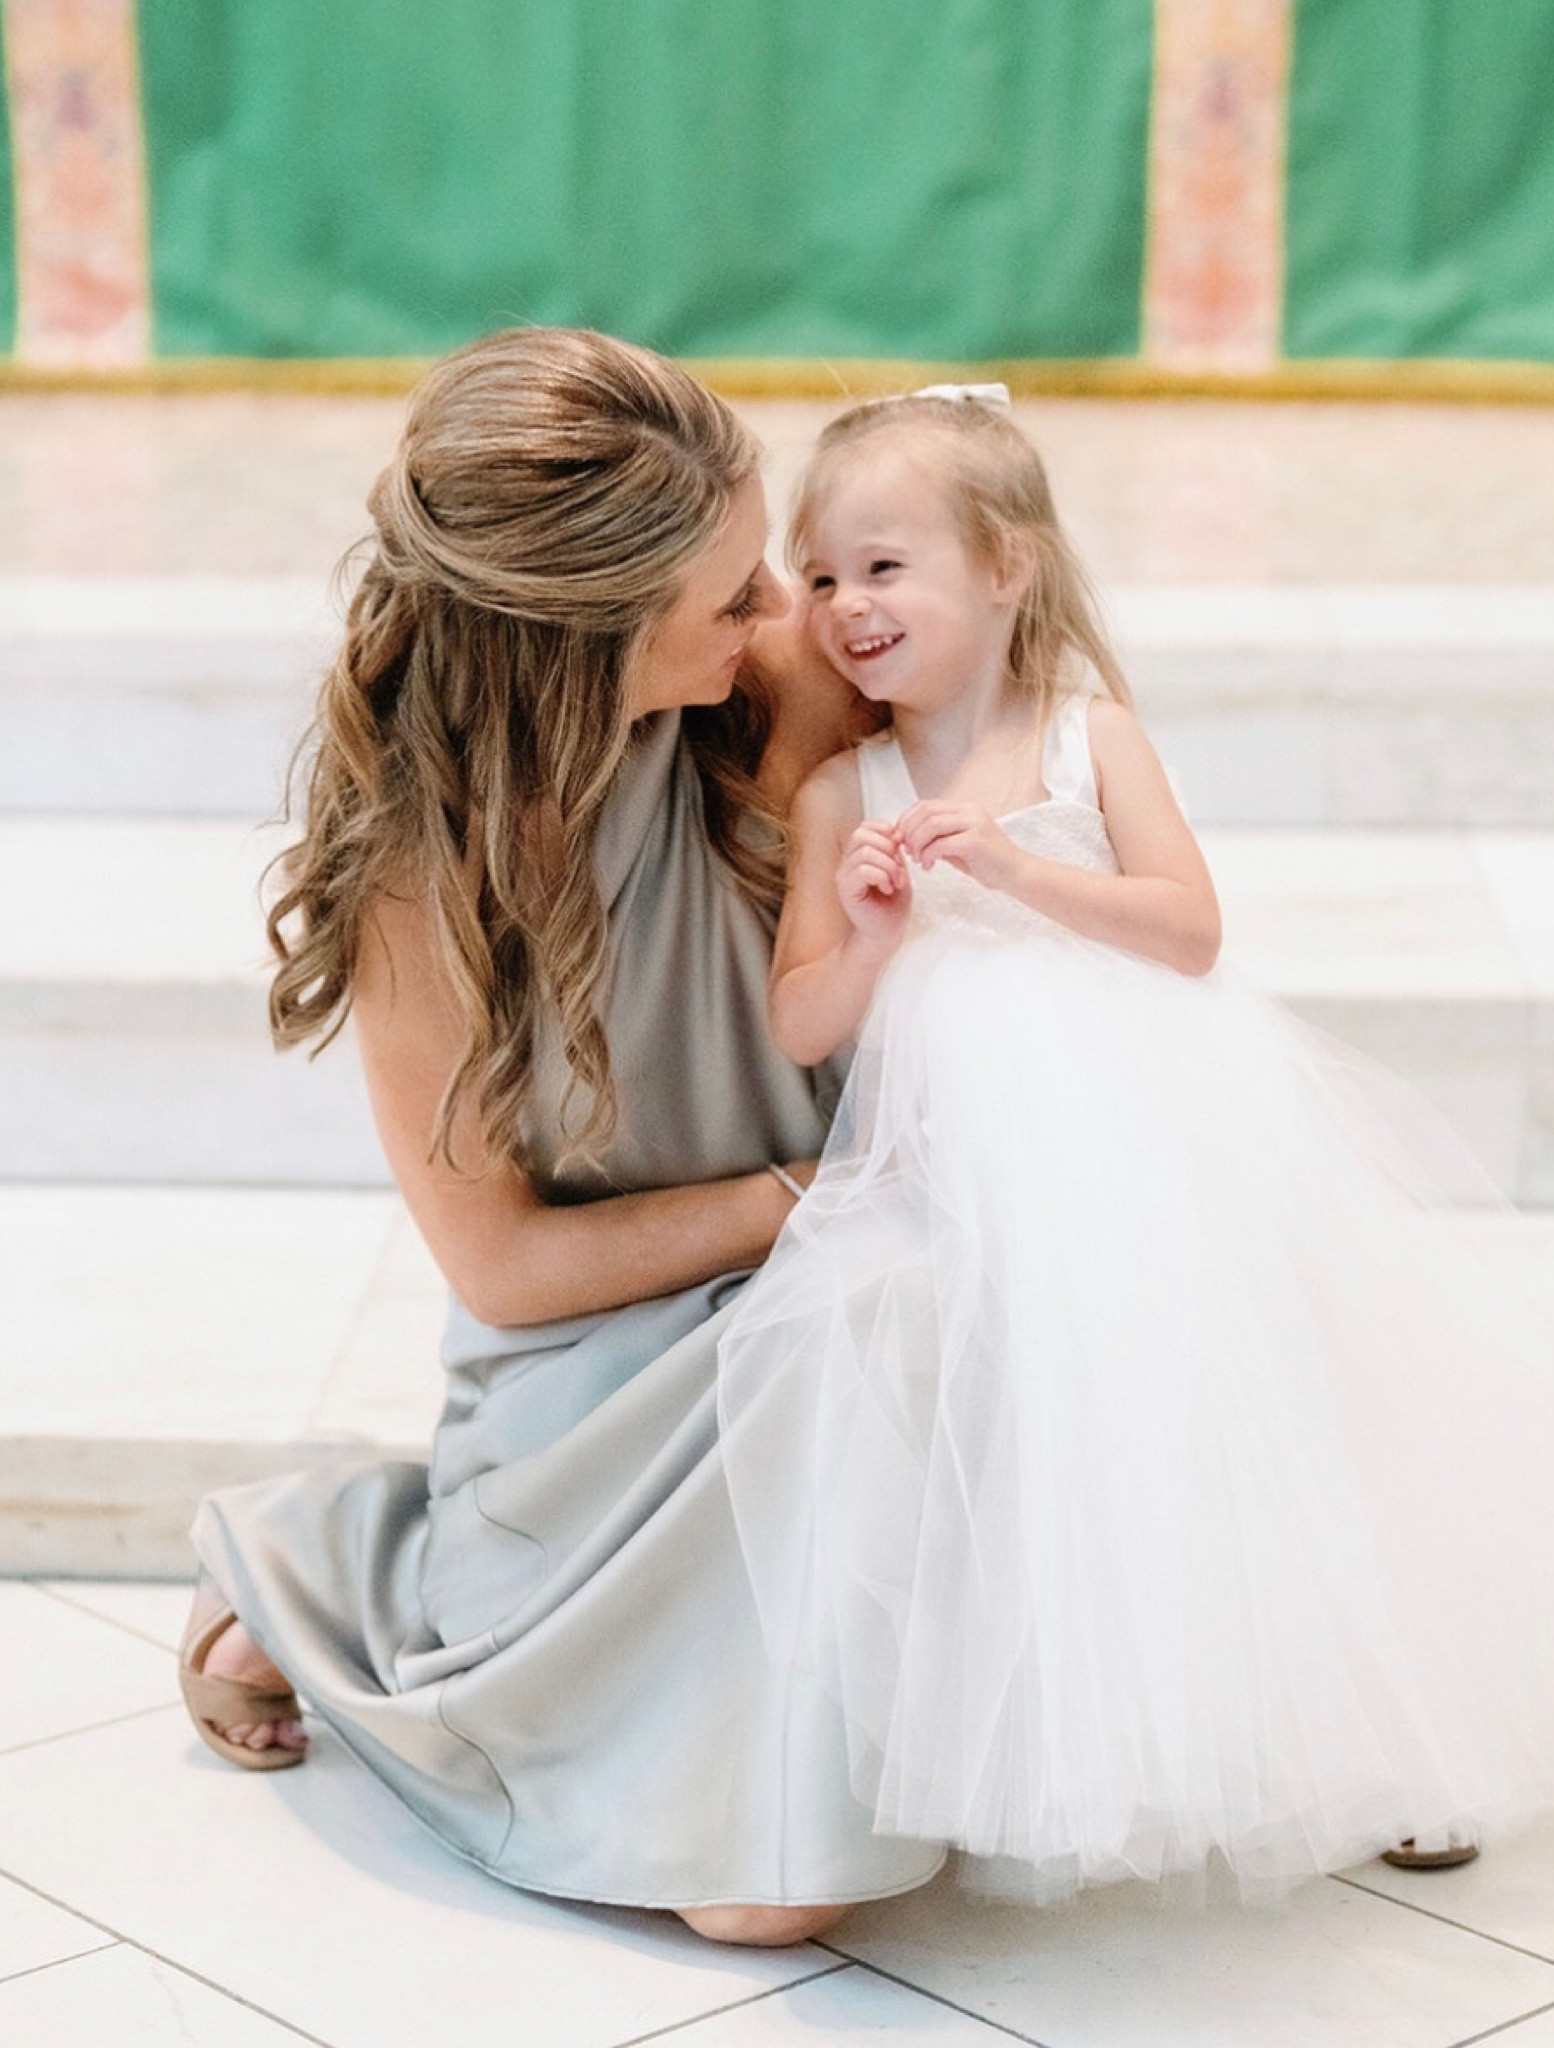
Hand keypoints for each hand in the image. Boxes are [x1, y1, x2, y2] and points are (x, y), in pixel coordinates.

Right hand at [836, 819, 911, 943]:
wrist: (887, 933)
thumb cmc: (892, 906)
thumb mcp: (899, 870)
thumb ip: (895, 851)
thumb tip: (896, 833)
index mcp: (858, 854)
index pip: (865, 826)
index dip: (885, 832)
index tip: (900, 850)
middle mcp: (846, 862)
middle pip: (861, 834)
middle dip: (887, 848)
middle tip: (899, 869)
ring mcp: (843, 875)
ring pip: (865, 852)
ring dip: (888, 865)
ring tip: (895, 882)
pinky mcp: (846, 889)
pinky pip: (863, 869)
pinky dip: (882, 876)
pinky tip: (888, 889)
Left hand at [897, 800, 1017, 888]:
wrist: (1016, 874)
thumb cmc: (987, 863)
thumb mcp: (957, 847)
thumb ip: (937, 838)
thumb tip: (908, 838)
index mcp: (965, 809)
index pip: (926, 805)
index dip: (907, 819)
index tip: (899, 838)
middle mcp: (970, 811)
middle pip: (926, 811)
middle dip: (909, 831)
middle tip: (906, 850)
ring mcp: (974, 823)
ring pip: (932, 824)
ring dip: (917, 843)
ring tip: (917, 859)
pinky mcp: (976, 841)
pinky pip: (941, 843)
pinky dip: (928, 855)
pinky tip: (928, 866)